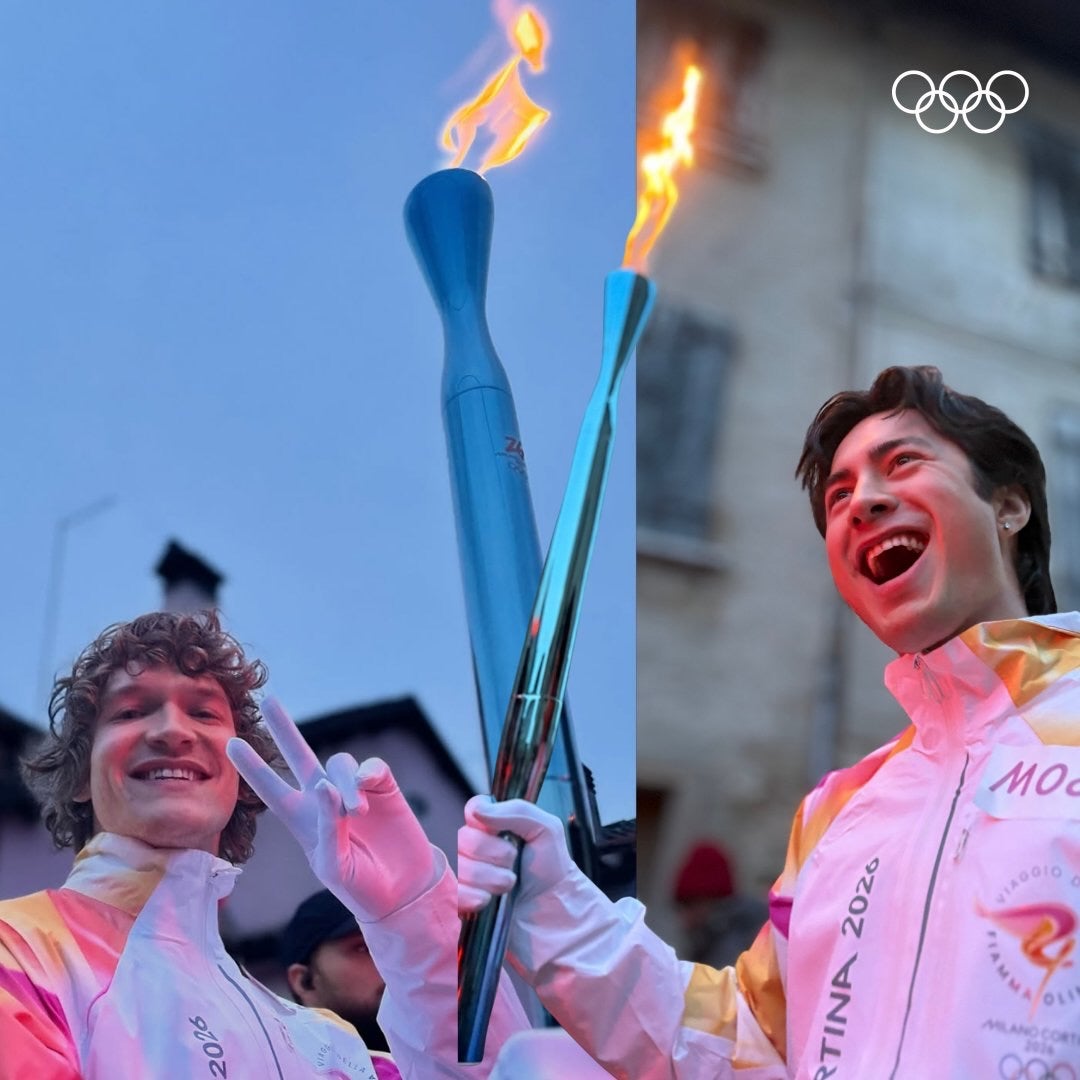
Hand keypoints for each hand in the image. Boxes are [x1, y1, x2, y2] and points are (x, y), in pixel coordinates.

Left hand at [227, 697, 437, 920]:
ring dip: (345, 784)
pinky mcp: (383, 787)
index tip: (231, 744)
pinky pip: (371, 768)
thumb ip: (327, 827)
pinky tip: (368, 787)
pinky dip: (368, 774)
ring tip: (357, 812)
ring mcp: (354, 790)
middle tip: (268, 700)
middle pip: (299, 755)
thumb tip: (325, 785)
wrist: (404, 889)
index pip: (272, 789)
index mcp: (303, 821)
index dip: (252, 768)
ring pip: (340, 765)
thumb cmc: (361, 886)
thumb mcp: (335, 866)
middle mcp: (325, 799)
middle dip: (285, 728)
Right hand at [457, 796, 572, 913]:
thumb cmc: (550, 869)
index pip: (473, 809)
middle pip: (463, 839)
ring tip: (508, 885)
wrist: (553, 911)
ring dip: (489, 878)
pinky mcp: (461, 899)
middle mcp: (475, 846)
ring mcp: (466, 873)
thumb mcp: (546, 830)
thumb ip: (517, 811)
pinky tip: (489, 900)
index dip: (484, 822)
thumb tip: (478, 810)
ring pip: (460, 867)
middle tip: (513, 863)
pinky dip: (474, 897)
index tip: (502, 833)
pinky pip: (454, 892)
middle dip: (495, 855)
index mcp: (494, 825)